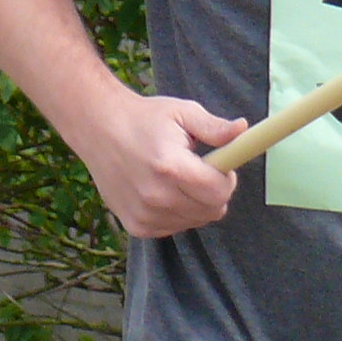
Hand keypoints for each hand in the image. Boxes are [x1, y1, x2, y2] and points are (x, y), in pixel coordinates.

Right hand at [73, 94, 245, 236]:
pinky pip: (174, 227)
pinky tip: (163, 191)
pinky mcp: (136, 225)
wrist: (98, 128)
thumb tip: (243, 130)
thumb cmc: (144, 118)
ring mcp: (144, 214)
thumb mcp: (182, 113)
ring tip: (177, 178)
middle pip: (211, 211)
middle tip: (200, 171)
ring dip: (196, 204)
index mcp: (170, 166)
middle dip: (214, 192)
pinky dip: (177, 213)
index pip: (219, 192)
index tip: (220, 166)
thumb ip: (214, 127)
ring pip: (194, 221)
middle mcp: (156, 196)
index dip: (227, 179)